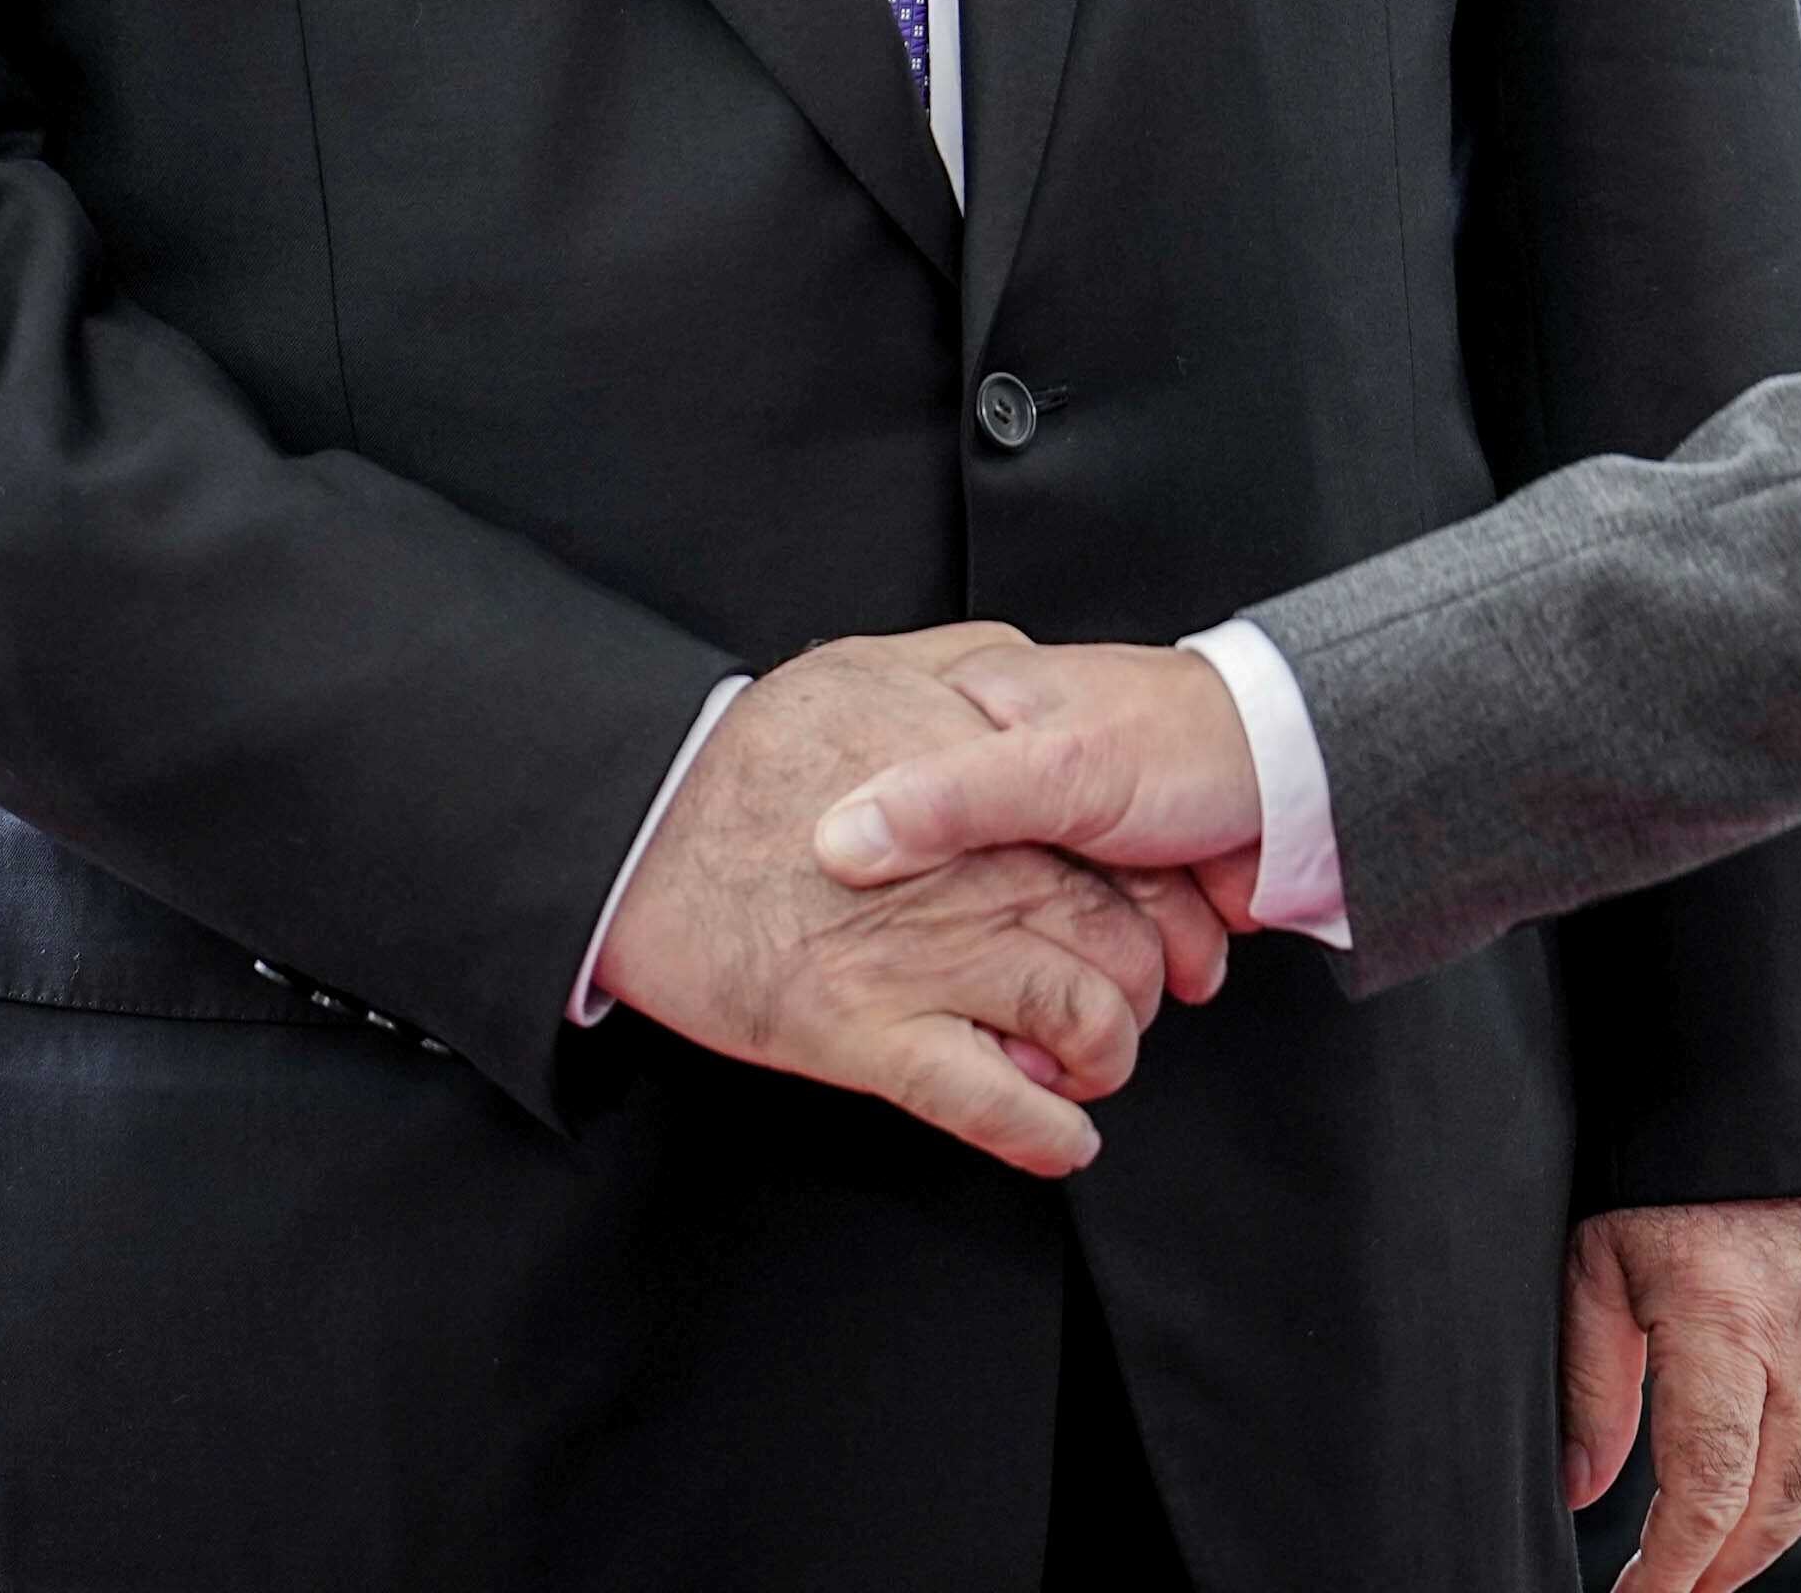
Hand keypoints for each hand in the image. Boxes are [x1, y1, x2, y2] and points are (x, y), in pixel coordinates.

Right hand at [593, 628, 1228, 1176]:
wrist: (636, 822)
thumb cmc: (745, 748)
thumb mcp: (870, 665)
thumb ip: (963, 660)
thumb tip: (1013, 671)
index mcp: (992, 798)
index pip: (1127, 861)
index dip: (1163, 906)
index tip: (1163, 926)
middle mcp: (981, 882)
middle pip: (1123, 951)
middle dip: (1145, 991)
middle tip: (1128, 1005)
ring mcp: (931, 961)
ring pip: (1080, 1026)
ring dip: (1102, 1061)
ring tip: (1086, 1069)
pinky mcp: (869, 1034)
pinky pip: (987, 1102)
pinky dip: (1041, 1133)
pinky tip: (1061, 1140)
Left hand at [1568, 1198, 1800, 1592]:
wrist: (1772, 1081)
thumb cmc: (1670, 1161)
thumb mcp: (1599, 1257)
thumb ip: (1592, 1380)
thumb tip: (1584, 1487)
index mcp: (1727, 1321)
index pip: (1709, 1485)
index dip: (1674, 1566)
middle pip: (1779, 1500)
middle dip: (1725, 1569)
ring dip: (1770, 1535)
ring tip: (1714, 1565)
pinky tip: (1771, 1494)